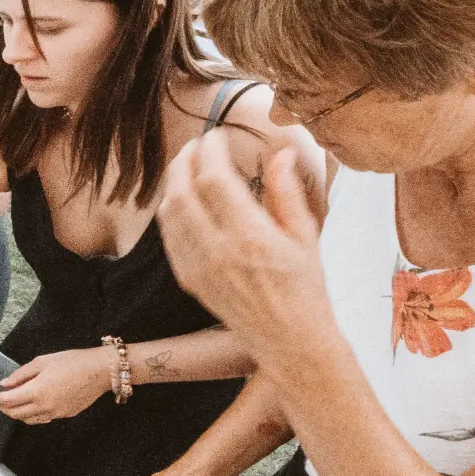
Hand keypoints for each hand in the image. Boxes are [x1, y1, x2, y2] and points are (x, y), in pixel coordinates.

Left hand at [0, 347, 112, 423]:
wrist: (100, 371)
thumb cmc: (72, 362)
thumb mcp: (43, 361)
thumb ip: (21, 374)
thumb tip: (5, 383)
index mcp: (37, 392)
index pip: (7, 400)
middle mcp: (45, 406)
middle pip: (15, 414)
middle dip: (2, 407)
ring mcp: (56, 413)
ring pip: (28, 420)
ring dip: (17, 413)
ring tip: (12, 401)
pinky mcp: (65, 415)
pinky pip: (42, 418)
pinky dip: (32, 414)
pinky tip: (32, 404)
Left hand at [159, 134, 323, 348]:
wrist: (288, 339)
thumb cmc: (305, 287)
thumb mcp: (306, 236)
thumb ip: (286, 192)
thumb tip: (280, 152)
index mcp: (251, 235)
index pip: (214, 179)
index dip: (209, 151)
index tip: (216, 136)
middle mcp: (218, 250)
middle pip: (182, 191)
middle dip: (184, 160)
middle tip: (196, 145)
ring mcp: (198, 266)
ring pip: (169, 212)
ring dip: (173, 183)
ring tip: (187, 166)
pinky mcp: (188, 279)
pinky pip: (169, 236)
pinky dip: (170, 210)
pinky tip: (182, 198)